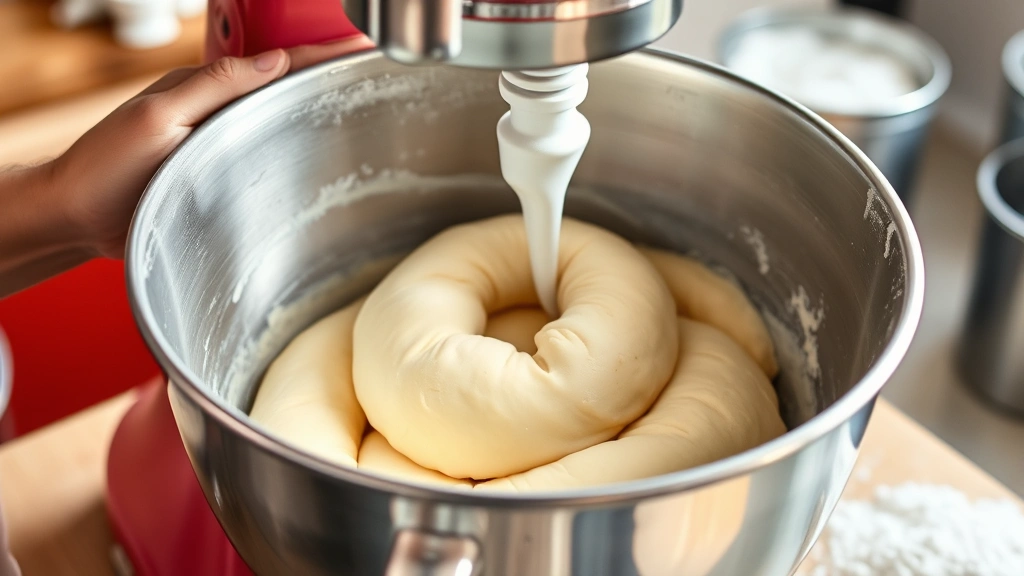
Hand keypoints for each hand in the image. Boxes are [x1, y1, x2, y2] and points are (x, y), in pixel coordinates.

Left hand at [53, 36, 372, 258]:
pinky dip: (296, 152)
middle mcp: (218, 116)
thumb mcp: (159, 118)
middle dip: (330, 78)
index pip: (276, 64)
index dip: (321, 54)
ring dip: (318, 114)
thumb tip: (274, 61)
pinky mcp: (219, 179)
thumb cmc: (104, 169)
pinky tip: (318, 160)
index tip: (362, 47)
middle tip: (376, 76)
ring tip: (362, 110)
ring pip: (278, 124)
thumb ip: (214, 86)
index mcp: (208, 92)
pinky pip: (265, 159)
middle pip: (284, 90)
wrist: (76, 218)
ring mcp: (220, 148)